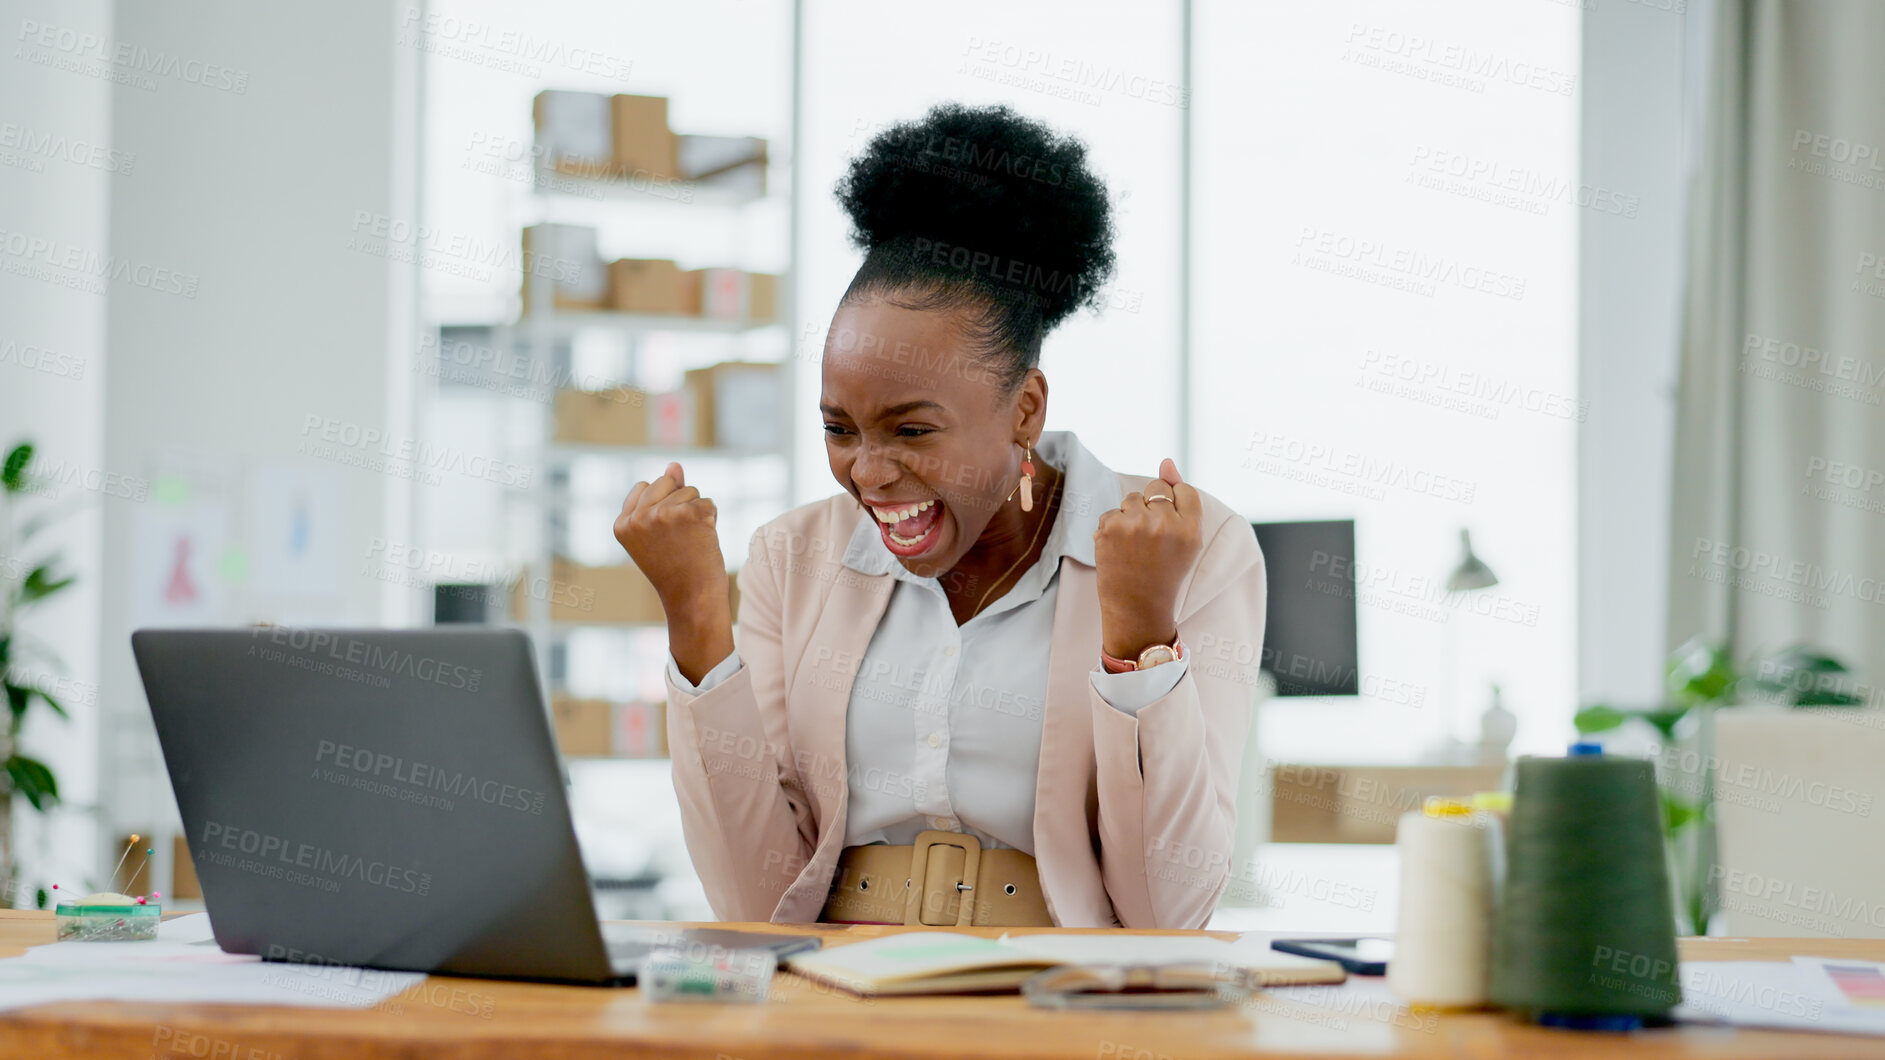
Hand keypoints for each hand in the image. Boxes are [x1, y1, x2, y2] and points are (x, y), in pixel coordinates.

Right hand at [614, 463, 732, 682]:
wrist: (693, 599)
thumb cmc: (676, 568)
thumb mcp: (658, 532)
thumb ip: (662, 495)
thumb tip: (674, 465)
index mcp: (622, 523)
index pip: (645, 487)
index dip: (660, 507)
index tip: (663, 537)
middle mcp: (639, 517)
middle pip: (667, 482)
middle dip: (679, 504)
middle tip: (679, 540)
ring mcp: (664, 514)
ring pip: (690, 491)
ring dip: (696, 513)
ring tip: (690, 542)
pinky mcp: (691, 514)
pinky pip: (708, 503)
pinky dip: (712, 520)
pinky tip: (703, 542)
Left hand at [1093, 458, 1202, 660]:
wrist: (1137, 607)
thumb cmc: (1164, 572)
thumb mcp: (1186, 540)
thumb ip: (1181, 499)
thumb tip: (1167, 460)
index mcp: (1191, 528)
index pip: (1183, 490)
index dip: (1173, 506)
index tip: (1168, 526)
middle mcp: (1165, 523)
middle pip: (1156, 488)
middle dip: (1151, 507)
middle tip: (1150, 539)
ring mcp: (1136, 524)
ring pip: (1130, 499)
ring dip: (1130, 517)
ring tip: (1135, 546)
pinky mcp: (1110, 528)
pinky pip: (1111, 513)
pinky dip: (1112, 529)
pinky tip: (1119, 550)